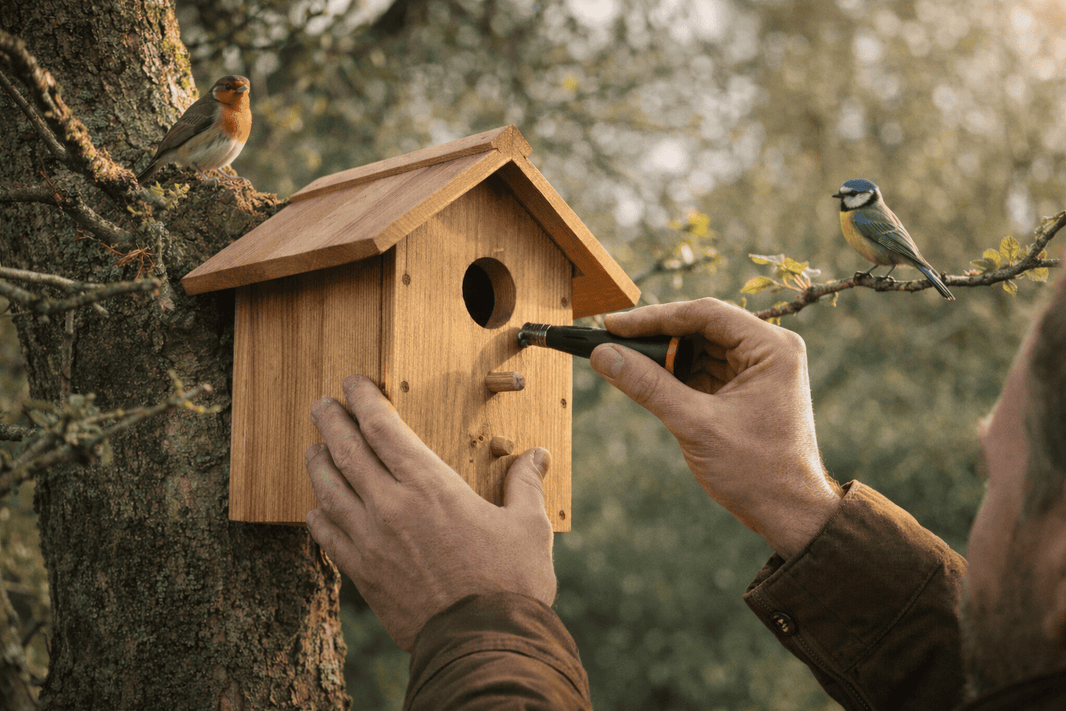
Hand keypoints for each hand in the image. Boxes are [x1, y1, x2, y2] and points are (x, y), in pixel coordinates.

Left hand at [304, 375, 556, 650]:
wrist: (483, 641)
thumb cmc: (510, 583)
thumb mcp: (528, 526)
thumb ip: (525, 484)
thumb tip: (538, 455)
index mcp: (431, 486)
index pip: (384, 429)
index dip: (364, 400)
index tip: (353, 383)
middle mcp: (392, 506)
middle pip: (347, 451)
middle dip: (331, 421)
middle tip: (321, 404)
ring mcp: (372, 540)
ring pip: (329, 490)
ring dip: (318, 462)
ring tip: (313, 447)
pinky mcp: (363, 573)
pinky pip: (328, 536)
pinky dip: (318, 516)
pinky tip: (317, 508)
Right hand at [589, 298, 841, 558]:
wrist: (788, 514)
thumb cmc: (756, 472)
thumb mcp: (695, 424)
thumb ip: (648, 385)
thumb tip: (604, 355)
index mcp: (772, 348)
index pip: (704, 314)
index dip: (654, 317)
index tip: (613, 325)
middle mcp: (769, 349)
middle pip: (702, 326)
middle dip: (656, 335)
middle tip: (611, 338)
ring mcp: (759, 368)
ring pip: (700, 346)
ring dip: (664, 355)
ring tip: (623, 359)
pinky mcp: (747, 387)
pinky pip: (705, 368)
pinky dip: (676, 373)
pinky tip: (646, 378)